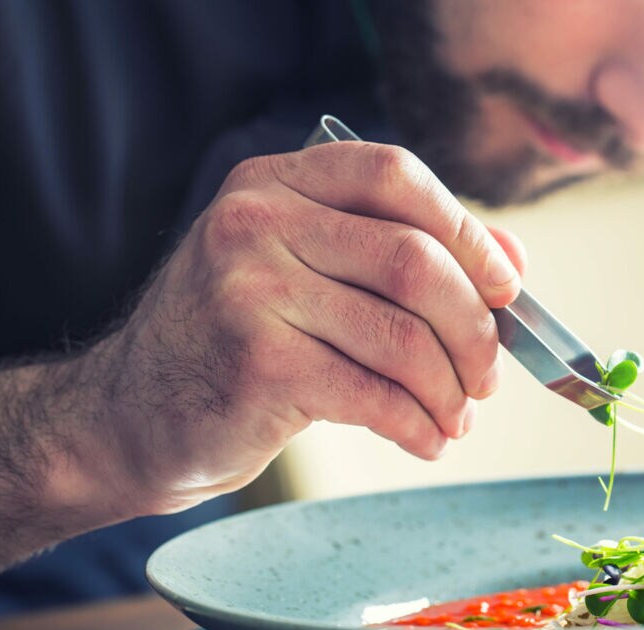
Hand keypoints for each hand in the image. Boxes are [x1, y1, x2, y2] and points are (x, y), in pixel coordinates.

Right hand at [83, 142, 525, 512]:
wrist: (130, 414)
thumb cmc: (238, 340)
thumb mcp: (307, 273)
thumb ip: (402, 253)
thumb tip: (512, 261)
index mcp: (276, 182)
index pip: (396, 175)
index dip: (468, 230)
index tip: (505, 286)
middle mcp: (256, 222)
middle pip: (414, 260)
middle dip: (474, 329)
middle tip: (487, 376)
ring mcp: (249, 290)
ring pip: (403, 336)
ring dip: (450, 390)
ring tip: (456, 418)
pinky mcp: (255, 364)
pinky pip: (374, 395)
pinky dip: (418, 425)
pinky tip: (425, 439)